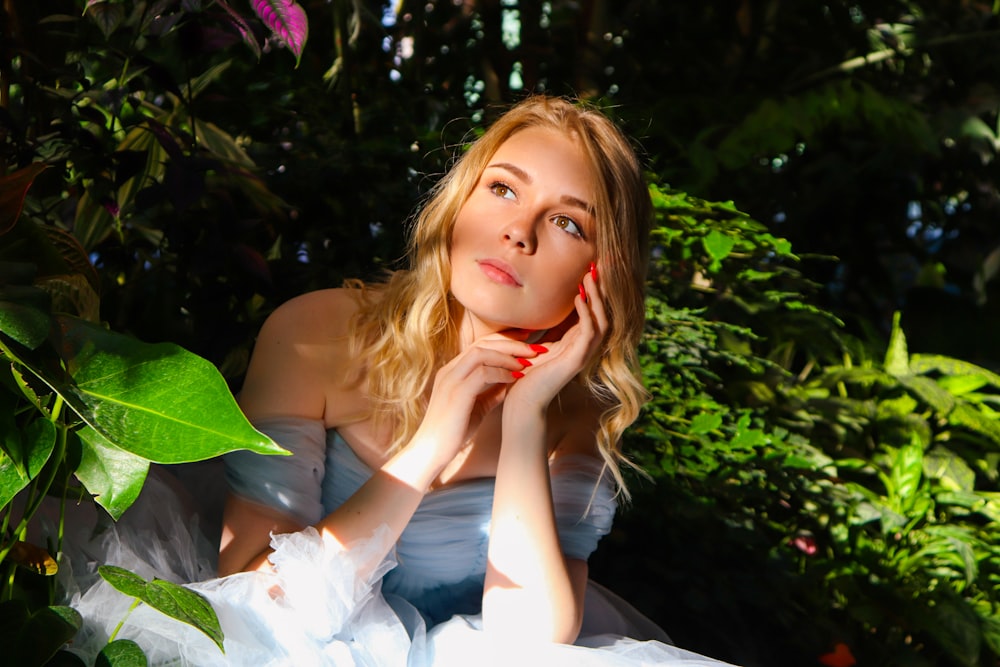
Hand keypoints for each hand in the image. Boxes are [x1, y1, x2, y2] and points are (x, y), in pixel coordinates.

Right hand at [411, 332, 546, 467]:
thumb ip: (491, 392)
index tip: (527, 341)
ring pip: (481, 352)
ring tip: (527, 362)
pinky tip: (515, 379)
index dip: (505, 340)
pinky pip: (482, 373)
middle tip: (535, 347)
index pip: (480, 344)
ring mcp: (451, 379)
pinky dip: (501, 373)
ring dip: (507, 355)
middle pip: (482, 342)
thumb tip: (511, 382)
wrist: (431, 451)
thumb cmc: (453, 431)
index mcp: (453, 370)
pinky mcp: (456, 393)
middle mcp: (450, 370)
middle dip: (511, 342)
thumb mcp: (477, 407)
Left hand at [503, 263, 607, 412]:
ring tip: (589, 276)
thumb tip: (544, 305)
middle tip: (598, 265)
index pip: (593, 312)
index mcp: (576, 343)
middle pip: (603, 313)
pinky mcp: (577, 361)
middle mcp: (584, 348)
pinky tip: (579, 297)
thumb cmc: (525, 373)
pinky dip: (586, 313)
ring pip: (601, 320)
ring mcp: (583, 355)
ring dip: (596, 297)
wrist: (522, 400)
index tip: (591, 268)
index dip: (594, 291)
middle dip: (601, 289)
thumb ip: (547, 328)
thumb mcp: (538, 342)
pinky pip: (588, 332)